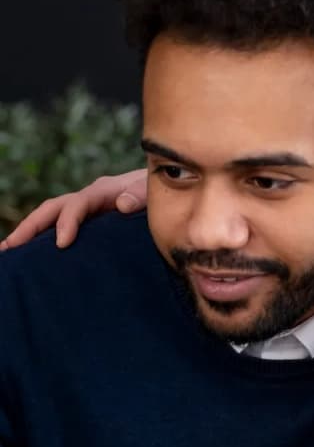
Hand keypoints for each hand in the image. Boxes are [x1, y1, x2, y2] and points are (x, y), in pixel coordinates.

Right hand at [1, 169, 147, 250]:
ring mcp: (85, 210)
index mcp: (103, 191)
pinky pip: (59, 228)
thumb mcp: (153, 192)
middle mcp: (88, 198)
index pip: (78, 204)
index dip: (67, 221)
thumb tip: (120, 204)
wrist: (165, 190)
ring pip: (50, 218)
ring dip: (29, 233)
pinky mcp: (87, 223)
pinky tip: (29, 256)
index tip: (62, 243)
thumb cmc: (159, 194)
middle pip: (52, 208)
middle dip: (30, 226)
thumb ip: (140, 195)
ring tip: (7, 251)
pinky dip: (43, 239)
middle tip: (11, 246)